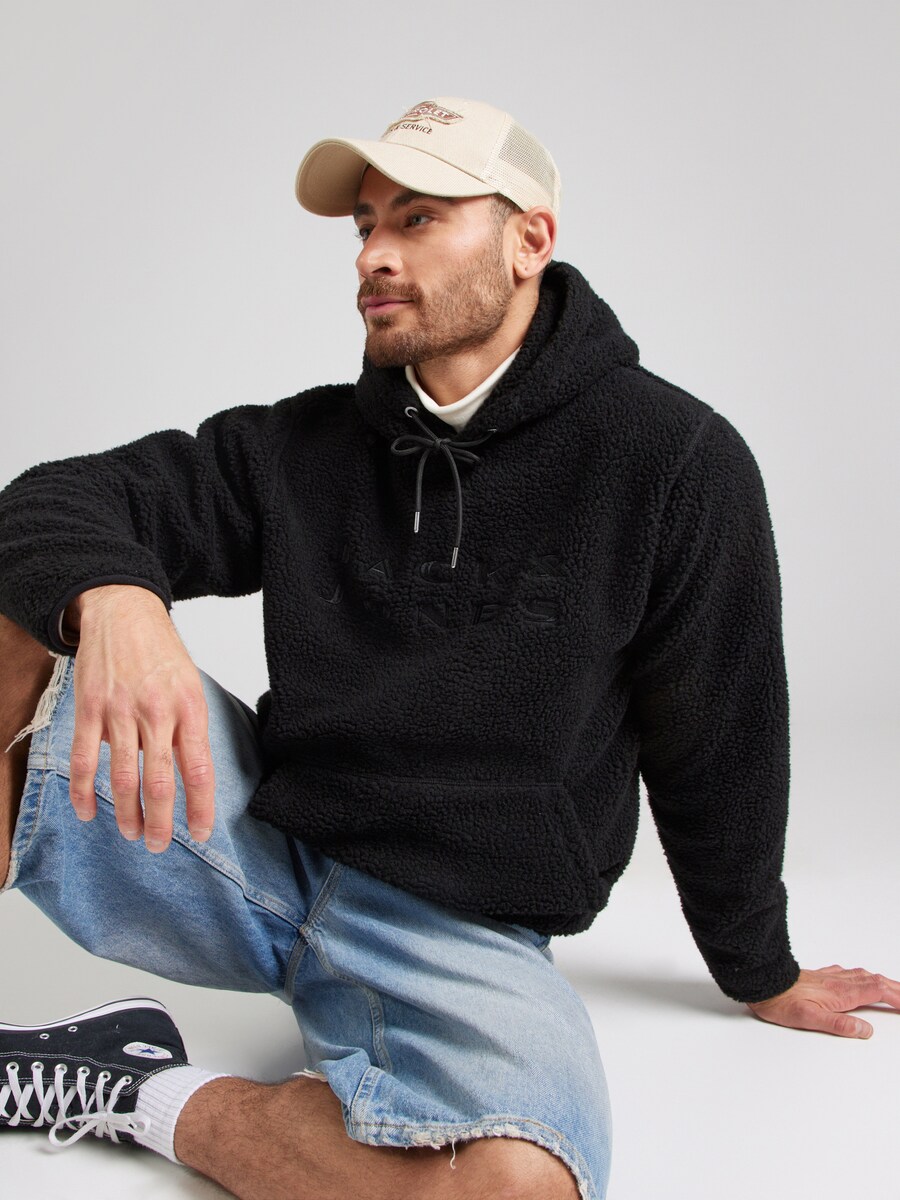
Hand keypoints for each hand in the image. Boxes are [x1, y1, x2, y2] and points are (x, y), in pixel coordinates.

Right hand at [68, 585, 214, 852]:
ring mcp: (120, 711)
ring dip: (126, 813)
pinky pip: (86, 759)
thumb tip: (190, 773)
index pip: (198, 769)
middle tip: (158, 846)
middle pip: (159, 782)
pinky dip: (84, 791)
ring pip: (123, 777)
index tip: (201, 834)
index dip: (200, 807)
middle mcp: (157, 713)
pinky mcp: (90, 709)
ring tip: (131, 834)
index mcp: (189, 708)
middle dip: (160, 822)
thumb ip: (189, 728)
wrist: (124, 611)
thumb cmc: (161, 652)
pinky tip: (87, 812)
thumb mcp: (190, 685)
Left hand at [747, 965, 899, 1037]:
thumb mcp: (809, 1019)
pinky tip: (859, 977)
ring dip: (881, 981)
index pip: (877, 992)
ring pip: (863, 975)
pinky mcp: (819, 975)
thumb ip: (840, 1024)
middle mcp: (838, 981)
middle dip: (894, 988)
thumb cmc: (780, 1001)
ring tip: (892, 987)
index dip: (896, 997)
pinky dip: (863, 976)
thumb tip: (866, 1029)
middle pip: (875, 981)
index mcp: (840, 993)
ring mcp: (829, 977)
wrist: (761, 982)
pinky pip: (849, 973)